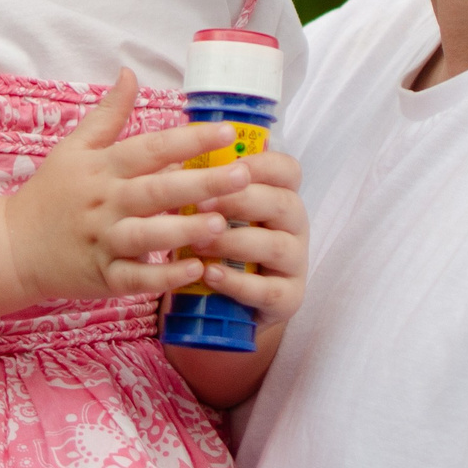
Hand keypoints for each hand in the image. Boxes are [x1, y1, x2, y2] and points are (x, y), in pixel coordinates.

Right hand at [2, 69, 249, 302]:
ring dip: (184, 229)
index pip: (150, 148)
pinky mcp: (103, 276)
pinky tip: (194, 268)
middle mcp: (105, 202)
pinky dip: (163, 275)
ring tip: (223, 223)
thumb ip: (107, 114)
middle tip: (243, 176)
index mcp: (102, 168)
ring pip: (148, 234)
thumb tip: (130, 73)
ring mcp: (103, 241)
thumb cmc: (50, 193)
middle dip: (201, 183)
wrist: (12, 246)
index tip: (226, 132)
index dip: (189, 140)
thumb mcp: (73, 148)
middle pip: (156, 190)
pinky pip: (136, 277)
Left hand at [184, 149, 307, 328]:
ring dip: (232, 242)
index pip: (287, 170)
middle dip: (240, 201)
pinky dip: (237, 282)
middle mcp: (295, 226)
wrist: (224, 304)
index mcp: (281, 196)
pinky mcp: (289, 298)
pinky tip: (210, 274)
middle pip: (282, 203)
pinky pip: (268, 290)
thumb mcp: (214, 213)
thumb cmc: (217, 244)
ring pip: (274, 245)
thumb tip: (172, 163)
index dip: (263, 164)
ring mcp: (295, 263)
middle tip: (201, 204)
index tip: (231, 166)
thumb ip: (203, 189)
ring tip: (197, 245)